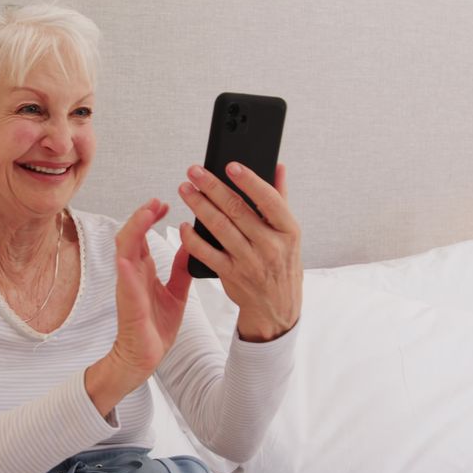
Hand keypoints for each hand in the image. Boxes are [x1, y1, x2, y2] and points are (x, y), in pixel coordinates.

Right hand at [110, 198, 193, 380]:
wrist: (146, 357)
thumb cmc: (155, 328)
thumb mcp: (177, 293)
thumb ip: (181, 269)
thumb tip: (190, 245)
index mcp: (143, 270)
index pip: (143, 235)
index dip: (150, 217)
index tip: (163, 205)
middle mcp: (133, 273)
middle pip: (131, 234)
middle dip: (141, 216)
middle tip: (156, 202)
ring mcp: (128, 285)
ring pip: (124, 249)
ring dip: (134, 230)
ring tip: (146, 214)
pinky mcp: (128, 301)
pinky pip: (124, 279)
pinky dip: (125, 264)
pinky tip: (128, 255)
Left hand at [177, 162, 301, 341]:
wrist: (277, 306)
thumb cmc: (282, 263)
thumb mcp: (289, 233)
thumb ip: (281, 198)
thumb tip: (277, 167)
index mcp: (288, 230)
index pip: (269, 200)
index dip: (250, 181)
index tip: (230, 165)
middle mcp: (270, 246)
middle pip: (237, 210)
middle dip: (212, 187)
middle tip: (194, 172)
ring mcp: (250, 261)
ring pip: (219, 228)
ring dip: (199, 206)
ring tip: (185, 189)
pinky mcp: (231, 274)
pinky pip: (207, 253)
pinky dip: (193, 239)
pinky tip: (184, 225)